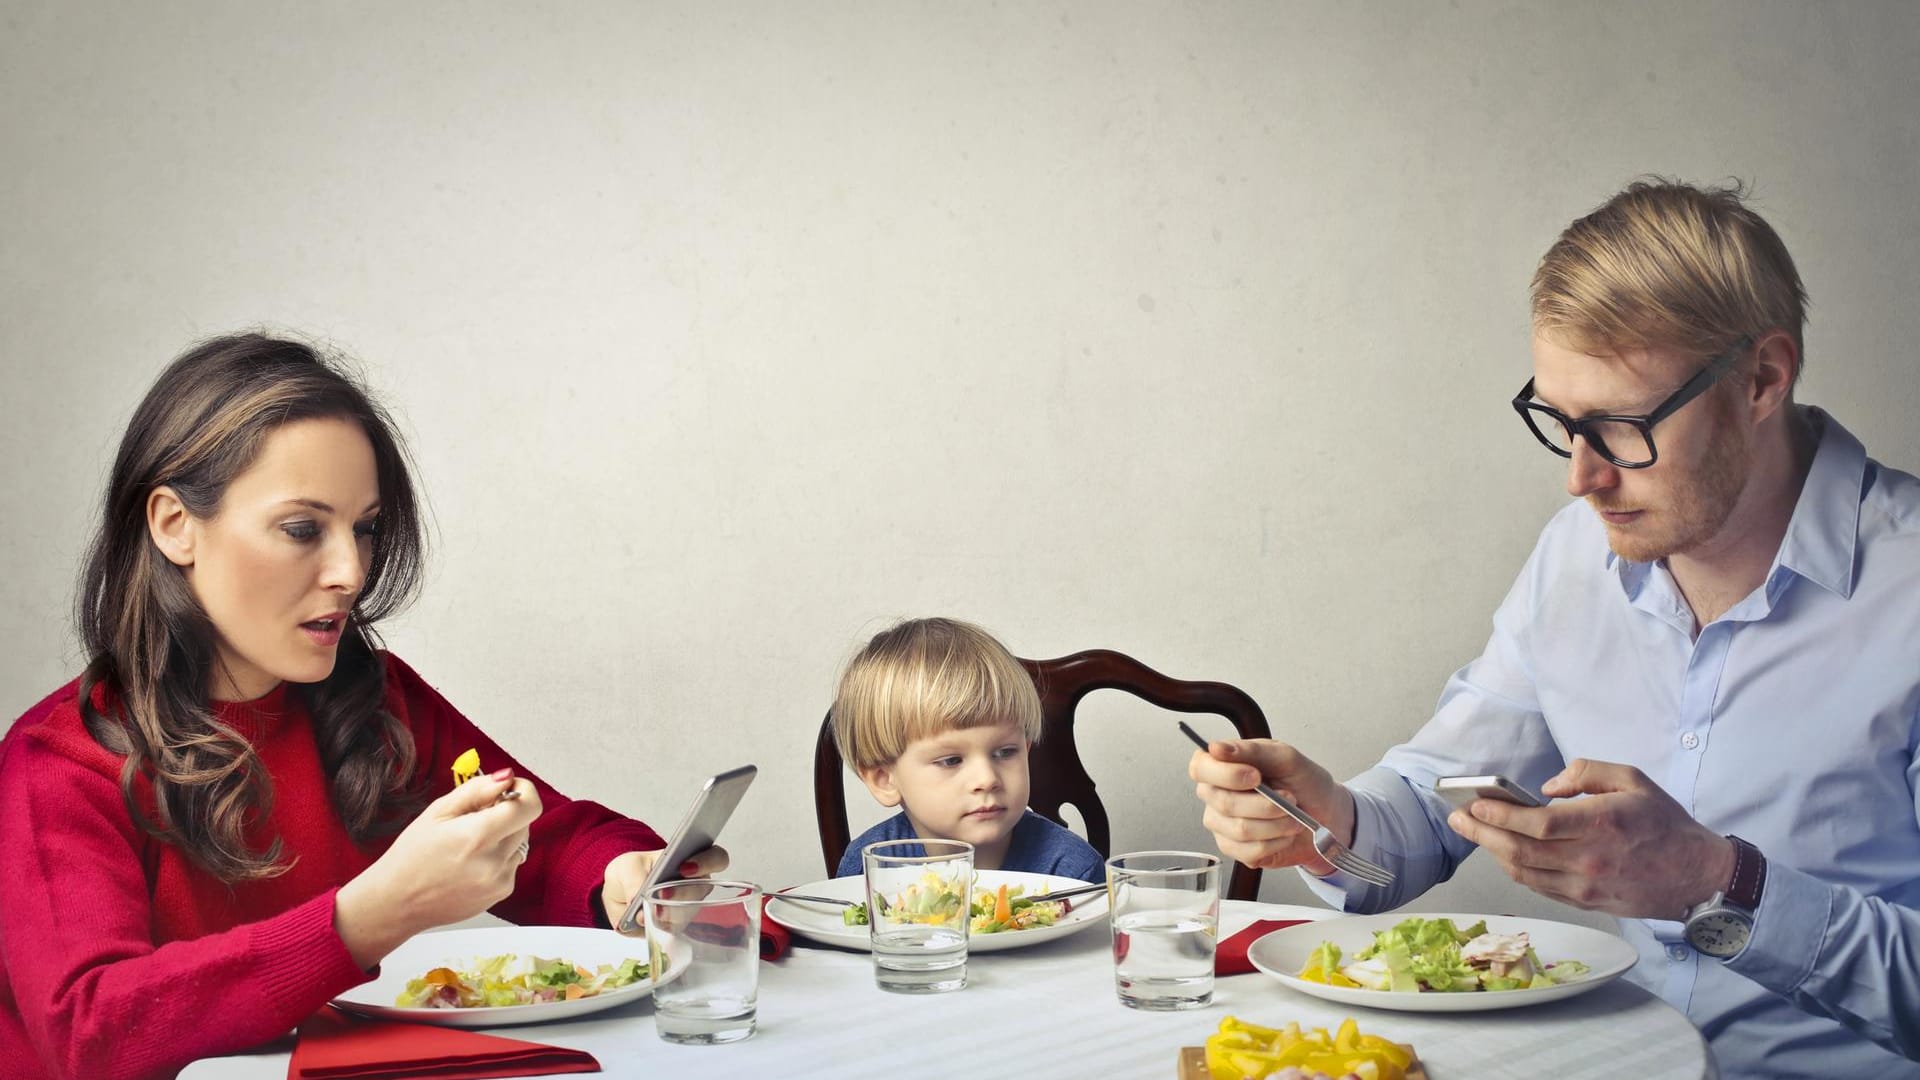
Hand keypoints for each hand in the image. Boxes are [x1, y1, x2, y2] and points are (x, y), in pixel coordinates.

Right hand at [334, 768, 543, 967]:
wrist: (397, 902)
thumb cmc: (411, 855)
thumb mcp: (438, 812)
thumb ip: (478, 790)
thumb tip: (508, 776)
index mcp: (477, 836)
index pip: (529, 806)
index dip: (523, 791)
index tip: (508, 788)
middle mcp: (494, 862)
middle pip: (525, 822)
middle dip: (507, 813)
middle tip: (475, 818)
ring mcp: (500, 881)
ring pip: (520, 843)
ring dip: (504, 836)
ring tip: (469, 844)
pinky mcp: (501, 893)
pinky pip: (512, 863)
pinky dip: (499, 856)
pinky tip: (470, 863)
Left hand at [601, 845, 730, 933]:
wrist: (616, 893)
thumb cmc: (630, 872)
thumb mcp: (627, 867)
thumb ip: (634, 882)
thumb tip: (640, 907)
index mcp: (689, 859)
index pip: (715, 858)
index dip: (708, 862)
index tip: (685, 868)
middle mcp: (694, 883)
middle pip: (704, 889)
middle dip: (684, 892)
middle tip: (664, 894)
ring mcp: (687, 907)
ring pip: (690, 912)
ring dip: (671, 913)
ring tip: (652, 911)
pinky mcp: (675, 926)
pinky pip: (674, 930)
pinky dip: (659, 926)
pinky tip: (647, 921)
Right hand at [1189, 738, 1353, 875]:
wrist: (1326, 815)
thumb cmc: (1305, 783)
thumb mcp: (1286, 758)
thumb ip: (1253, 750)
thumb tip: (1218, 748)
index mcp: (1223, 766)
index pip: (1200, 767)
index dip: (1224, 774)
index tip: (1255, 776)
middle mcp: (1216, 794)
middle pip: (1224, 803)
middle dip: (1266, 804)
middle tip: (1289, 797)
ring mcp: (1222, 824)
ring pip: (1240, 829)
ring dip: (1277, 824)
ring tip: (1293, 817)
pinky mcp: (1235, 849)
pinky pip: (1250, 851)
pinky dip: (1277, 842)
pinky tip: (1284, 833)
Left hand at [1446, 758, 1734, 919]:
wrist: (1698, 875)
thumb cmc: (1664, 823)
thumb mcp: (1632, 780)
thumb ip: (1586, 773)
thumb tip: (1546, 787)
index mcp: (1602, 824)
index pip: (1537, 824)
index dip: (1500, 816)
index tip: (1474, 804)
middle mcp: (1591, 860)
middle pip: (1520, 850)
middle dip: (1481, 833)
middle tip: (1457, 818)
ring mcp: (1587, 887)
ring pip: (1525, 873)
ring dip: (1493, 853)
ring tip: (1474, 832)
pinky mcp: (1587, 903)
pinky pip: (1540, 887)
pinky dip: (1516, 870)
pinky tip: (1504, 852)